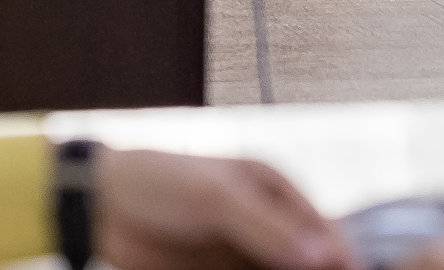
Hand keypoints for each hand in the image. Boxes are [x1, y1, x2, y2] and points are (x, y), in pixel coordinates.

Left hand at [92, 147, 359, 269]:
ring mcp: (246, 254)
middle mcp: (269, 224)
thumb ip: (267, 226)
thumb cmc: (157, 181)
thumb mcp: (216, 196)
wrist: (102, 207)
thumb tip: (321, 257)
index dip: (340, 260)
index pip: (324, 232)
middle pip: (309, 263)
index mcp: (276, 190)